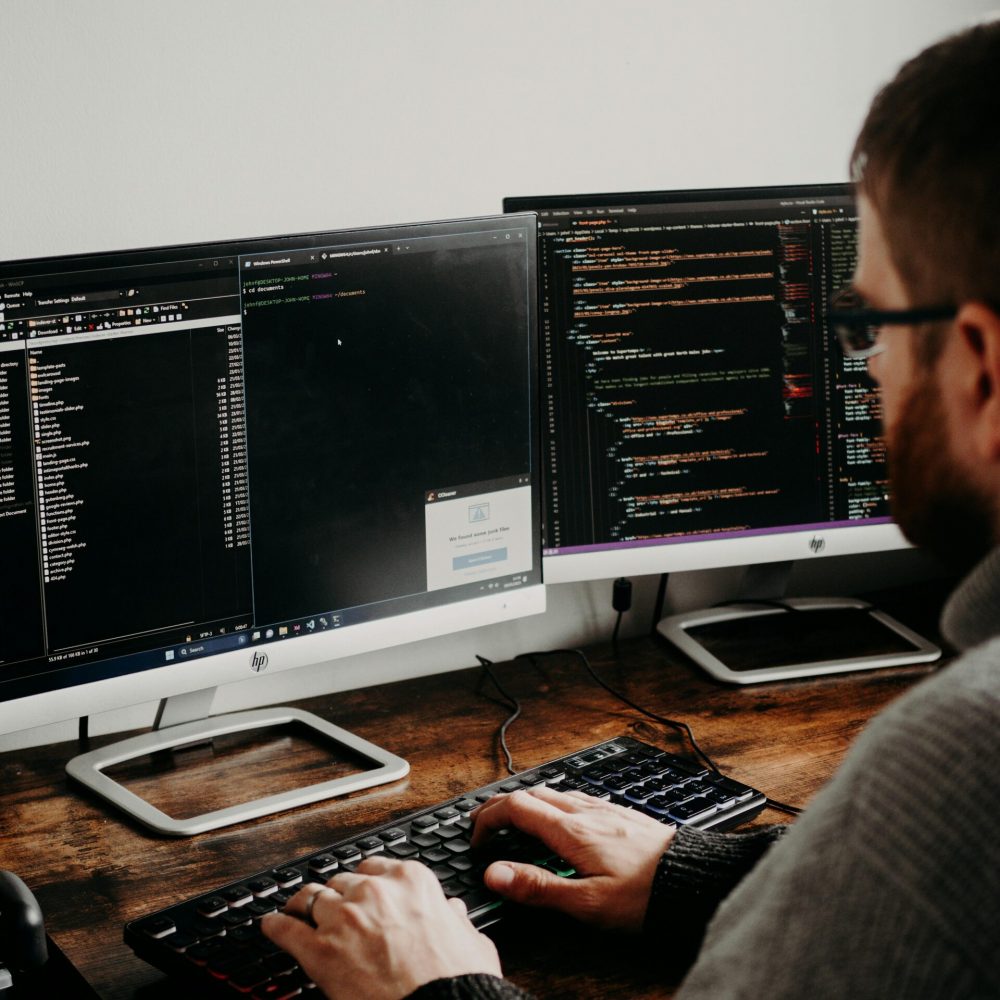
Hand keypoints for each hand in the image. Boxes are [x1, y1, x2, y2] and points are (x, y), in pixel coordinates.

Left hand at [261, 857, 501, 999]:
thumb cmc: (456, 980)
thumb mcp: (470, 939)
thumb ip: (455, 919)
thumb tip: (452, 911)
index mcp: (411, 880)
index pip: (374, 868)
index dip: (365, 881)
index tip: (360, 889)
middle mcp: (374, 892)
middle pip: (341, 881)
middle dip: (336, 895)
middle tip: (331, 907)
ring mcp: (343, 918)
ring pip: (310, 897)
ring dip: (302, 904)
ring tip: (294, 908)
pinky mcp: (319, 951)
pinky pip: (286, 929)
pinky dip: (274, 925)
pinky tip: (269, 925)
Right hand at [471, 786, 675, 931]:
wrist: (693, 878)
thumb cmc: (645, 894)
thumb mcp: (586, 902)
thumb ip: (538, 887)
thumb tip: (495, 874)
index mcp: (571, 831)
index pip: (516, 807)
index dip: (488, 818)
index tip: (475, 837)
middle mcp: (585, 812)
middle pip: (531, 793)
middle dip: (501, 805)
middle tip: (483, 823)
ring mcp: (604, 809)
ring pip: (555, 792)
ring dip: (527, 801)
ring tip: (515, 819)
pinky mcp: (620, 813)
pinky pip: (577, 796)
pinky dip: (554, 802)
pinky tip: (562, 817)